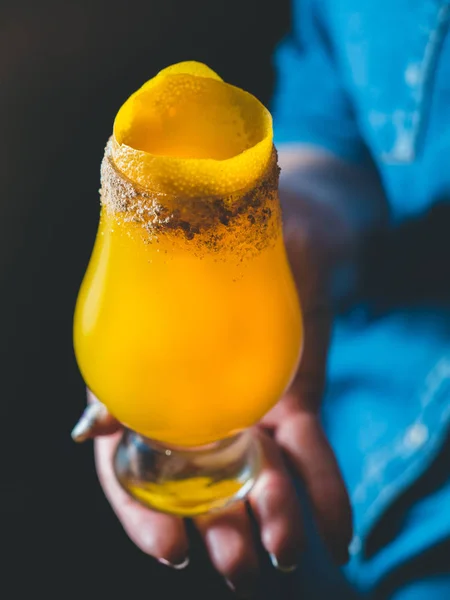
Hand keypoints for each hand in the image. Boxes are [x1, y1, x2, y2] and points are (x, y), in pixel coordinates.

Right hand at [71, 186, 352, 595]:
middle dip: (215, 528)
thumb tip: (91, 429)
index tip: (168, 547)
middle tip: (232, 565)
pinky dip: (325, 492)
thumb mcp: (183, 286)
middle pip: (196, 481)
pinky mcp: (296, 397)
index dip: (141, 511)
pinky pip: (309, 451)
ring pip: (254, 472)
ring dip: (270, 519)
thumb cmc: (225, 238)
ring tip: (284, 554)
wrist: (297, 225)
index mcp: (155, 380)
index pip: (132, 462)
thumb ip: (133, 357)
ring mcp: (248, 403)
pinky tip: (340, 537)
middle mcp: (198, 401)